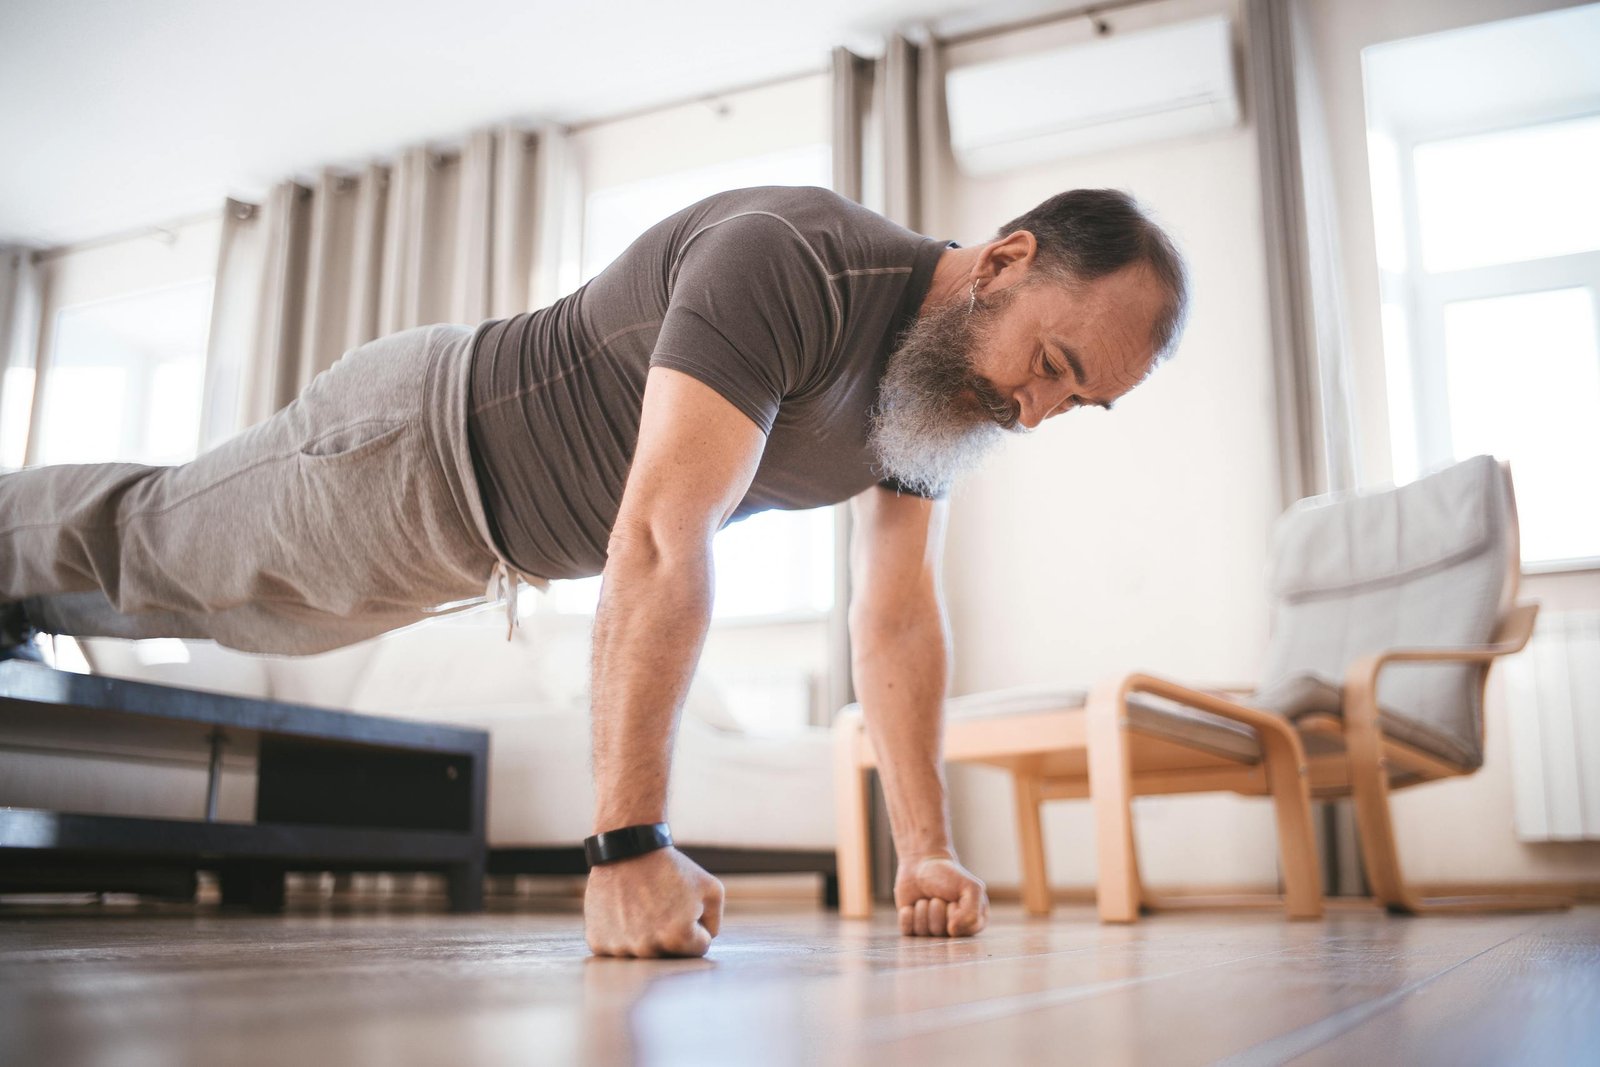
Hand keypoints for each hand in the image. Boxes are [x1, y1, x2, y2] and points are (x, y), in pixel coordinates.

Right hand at [584, 846, 723, 957]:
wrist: (628, 849)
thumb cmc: (671, 868)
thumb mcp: (711, 889)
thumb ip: (714, 922)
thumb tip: (704, 943)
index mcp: (677, 938)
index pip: (699, 948)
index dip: (696, 925)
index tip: (683, 906)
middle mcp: (647, 948)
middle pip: (670, 954)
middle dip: (671, 933)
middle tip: (661, 905)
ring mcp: (620, 948)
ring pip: (643, 954)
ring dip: (644, 936)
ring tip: (641, 906)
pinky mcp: (598, 943)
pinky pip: (617, 950)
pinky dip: (621, 935)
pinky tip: (623, 913)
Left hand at [894, 851, 988, 937]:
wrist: (922, 864)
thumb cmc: (948, 875)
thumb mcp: (970, 887)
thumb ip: (972, 913)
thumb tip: (953, 932)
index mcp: (972, 924)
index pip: (962, 930)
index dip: (954, 910)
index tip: (954, 896)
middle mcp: (952, 932)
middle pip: (940, 932)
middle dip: (936, 908)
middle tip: (937, 896)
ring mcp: (931, 932)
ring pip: (923, 931)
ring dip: (922, 908)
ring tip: (926, 898)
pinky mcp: (912, 930)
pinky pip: (907, 932)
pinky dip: (907, 915)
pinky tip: (911, 905)